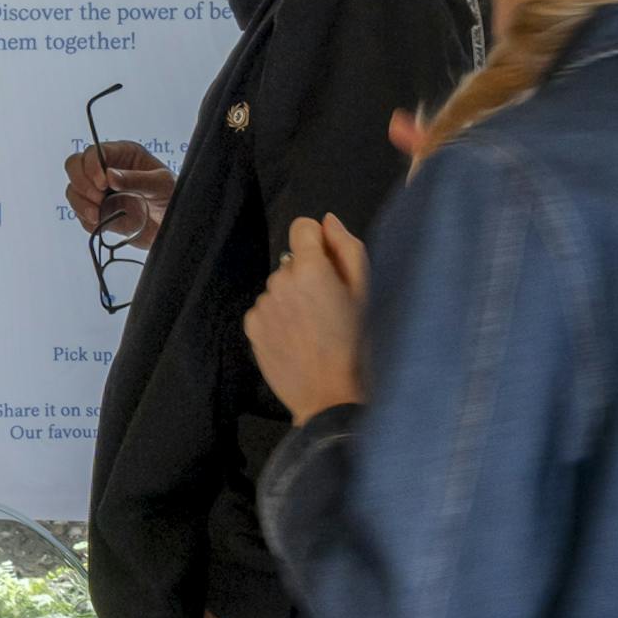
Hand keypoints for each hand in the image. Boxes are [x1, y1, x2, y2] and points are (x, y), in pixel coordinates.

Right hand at [64, 139, 175, 247]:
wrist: (173, 227)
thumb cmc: (172, 197)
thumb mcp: (161, 184)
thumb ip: (136, 179)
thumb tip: (110, 176)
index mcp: (122, 154)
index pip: (93, 152)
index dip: (91, 166)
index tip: (103, 183)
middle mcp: (106, 170)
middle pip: (75, 166)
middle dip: (81, 183)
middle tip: (98, 198)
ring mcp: (100, 192)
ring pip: (73, 190)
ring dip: (81, 203)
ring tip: (97, 214)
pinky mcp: (98, 212)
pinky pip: (80, 214)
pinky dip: (86, 219)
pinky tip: (101, 223)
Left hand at [246, 210, 368, 422]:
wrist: (330, 397)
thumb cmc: (356, 344)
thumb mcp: (366, 292)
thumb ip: (346, 247)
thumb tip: (328, 221)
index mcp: (311, 267)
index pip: (302, 226)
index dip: (318, 242)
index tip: (329, 267)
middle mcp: (280, 281)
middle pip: (292, 262)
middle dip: (307, 276)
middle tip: (328, 309)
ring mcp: (263, 305)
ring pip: (279, 288)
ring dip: (292, 300)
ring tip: (313, 329)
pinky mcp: (252, 327)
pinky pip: (265, 310)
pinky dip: (278, 319)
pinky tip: (296, 340)